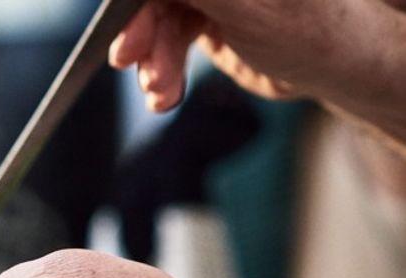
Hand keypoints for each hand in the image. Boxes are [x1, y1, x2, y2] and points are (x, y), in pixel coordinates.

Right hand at [109, 0, 394, 111]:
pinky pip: (168, 43)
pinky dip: (162, 72)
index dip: (133, 3)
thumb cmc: (304, 28)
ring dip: (152, 63)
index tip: (116, 26)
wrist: (333, 68)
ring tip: (159, 93)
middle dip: (142, 33)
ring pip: (159, 22)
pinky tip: (163, 97)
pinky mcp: (207, 19)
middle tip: (126, 61)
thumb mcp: (240, 4)